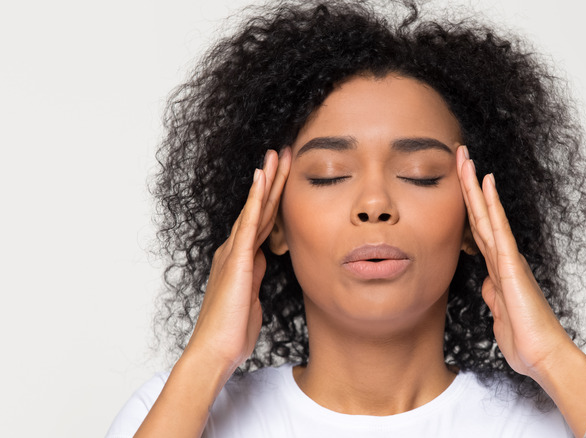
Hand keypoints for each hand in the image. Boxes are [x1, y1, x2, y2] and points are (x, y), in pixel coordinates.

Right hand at [184, 147, 290, 372]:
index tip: (285, 175)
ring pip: (254, 209)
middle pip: (259, 208)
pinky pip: (249, 224)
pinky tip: (262, 179)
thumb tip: (263, 263)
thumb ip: (256, 277)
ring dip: (267, 181)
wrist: (216, 350)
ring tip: (277, 155)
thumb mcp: (252, 297)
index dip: (274, 196)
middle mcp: (235, 250)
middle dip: (272, 179)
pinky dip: (256, 200)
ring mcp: (234, 253)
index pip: (262, 220)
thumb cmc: (233, 330)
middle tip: (284, 152)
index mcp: (241, 259)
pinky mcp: (237, 260)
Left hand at [456, 145, 575, 377]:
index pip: (477, 229)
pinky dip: (492, 205)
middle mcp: (504, 257)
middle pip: (480, 214)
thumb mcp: (499, 314)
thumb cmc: (524, 339)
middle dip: (468, 184)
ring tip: (465, 158)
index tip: (457, 181)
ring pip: (487, 214)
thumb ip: (493, 296)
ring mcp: (508, 259)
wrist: (543, 356)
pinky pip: (499, 229)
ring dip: (475, 186)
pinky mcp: (512, 266)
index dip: (466, 204)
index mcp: (498, 268)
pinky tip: (487, 183)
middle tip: (459, 154)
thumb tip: (487, 286)